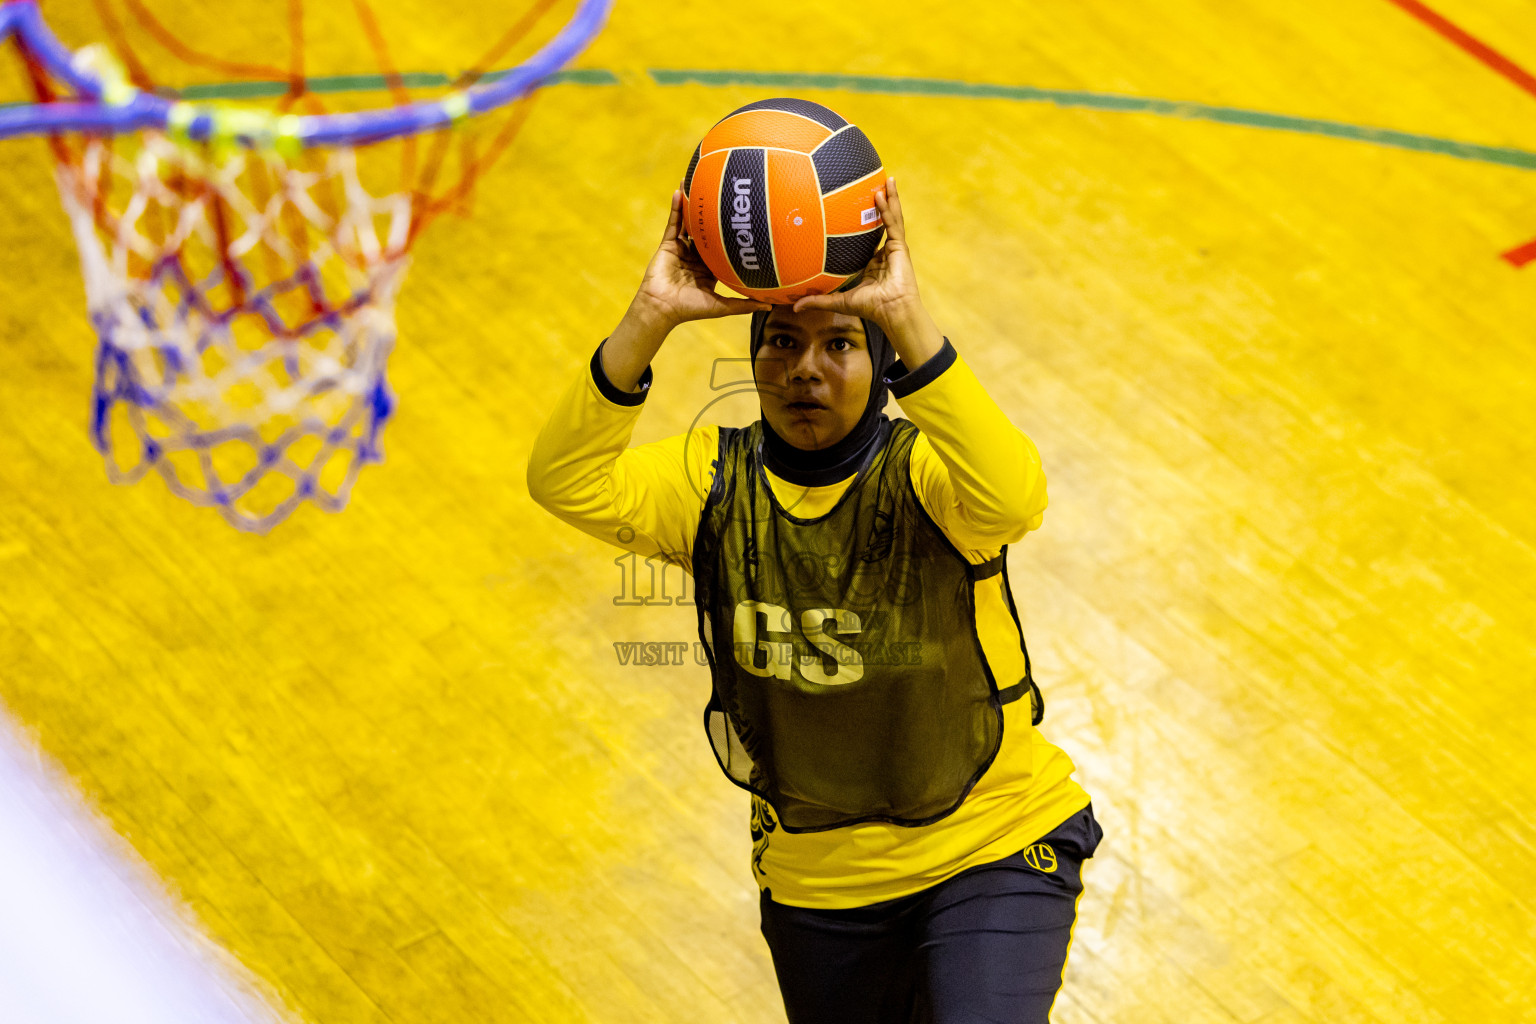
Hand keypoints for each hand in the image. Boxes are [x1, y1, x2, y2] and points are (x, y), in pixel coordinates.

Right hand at [632, 189, 770, 329]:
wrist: (662, 308)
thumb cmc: (690, 309)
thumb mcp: (722, 306)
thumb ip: (744, 305)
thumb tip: (770, 306)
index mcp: (710, 268)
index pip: (724, 246)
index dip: (733, 233)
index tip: (745, 218)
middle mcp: (697, 256)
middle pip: (708, 230)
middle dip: (715, 213)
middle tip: (727, 193)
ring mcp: (682, 248)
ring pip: (690, 222)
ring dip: (693, 204)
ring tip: (700, 182)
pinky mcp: (668, 244)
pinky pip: (673, 223)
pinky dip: (676, 208)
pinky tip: (679, 192)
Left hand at [790, 177, 920, 329]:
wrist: (891, 311)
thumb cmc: (870, 308)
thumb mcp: (839, 301)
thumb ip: (818, 300)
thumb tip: (794, 307)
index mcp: (873, 261)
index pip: (868, 237)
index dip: (864, 223)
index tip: (854, 209)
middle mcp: (884, 251)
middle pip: (882, 221)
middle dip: (880, 203)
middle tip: (873, 186)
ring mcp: (893, 247)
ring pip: (891, 217)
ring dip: (889, 198)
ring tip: (886, 180)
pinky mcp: (900, 246)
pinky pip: (892, 222)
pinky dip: (888, 207)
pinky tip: (882, 193)